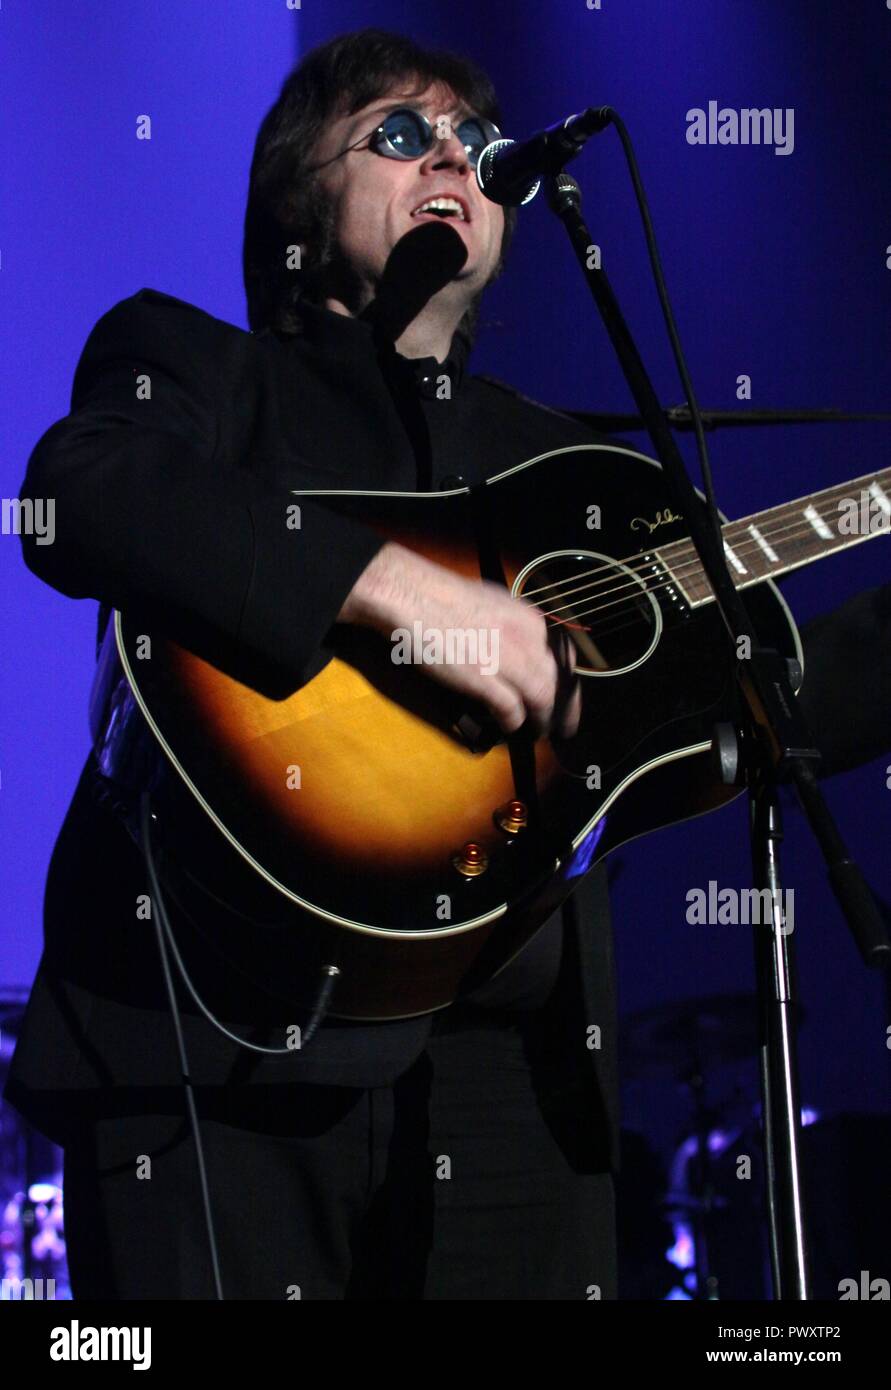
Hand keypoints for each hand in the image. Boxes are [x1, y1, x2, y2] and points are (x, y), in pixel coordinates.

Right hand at [338, 543, 580, 737]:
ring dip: (543, 721)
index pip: (566, 657)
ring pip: (543, 700)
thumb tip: (519, 648)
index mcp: (531, 619)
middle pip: (560, 682)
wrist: (414, 596)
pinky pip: (511, 710)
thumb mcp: (494, 603)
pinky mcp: (483, 679)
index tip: (567, 696)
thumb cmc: (445, 595)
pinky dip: (513, 723)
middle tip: (564, 728)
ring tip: (539, 733)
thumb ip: (514, 626)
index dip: (570, 682)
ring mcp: (508, 659)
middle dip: (566, 709)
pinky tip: (509, 728)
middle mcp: (528, 639)